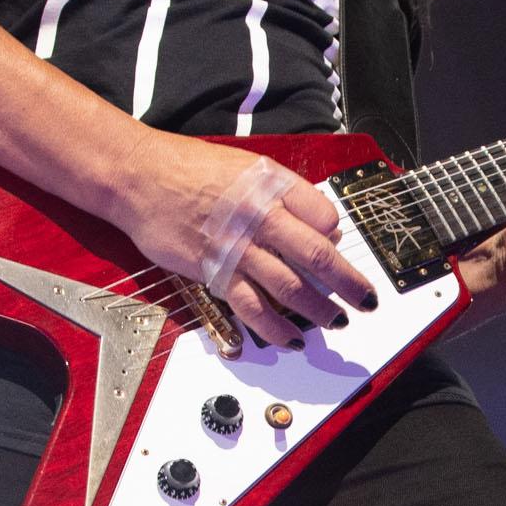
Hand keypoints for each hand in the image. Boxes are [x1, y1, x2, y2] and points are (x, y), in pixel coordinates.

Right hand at [111, 134, 375, 340]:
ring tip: (336, 322)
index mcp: (272, 186)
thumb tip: (318, 227)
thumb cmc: (191, 169)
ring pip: (290, 287)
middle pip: (317, 256)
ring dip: (318, 310)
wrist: (140, 177)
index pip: (324, 216)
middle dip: (348, 283)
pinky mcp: (214, 272)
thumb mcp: (248, 166)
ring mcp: (237, 248)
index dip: (336, 236)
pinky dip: (275, 327)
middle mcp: (259, 217)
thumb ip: (284, 193)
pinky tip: (291, 338)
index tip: (336, 246)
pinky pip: (252, 307)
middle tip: (366, 300)